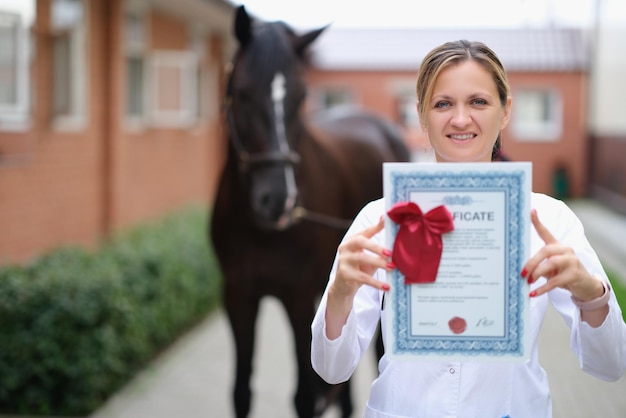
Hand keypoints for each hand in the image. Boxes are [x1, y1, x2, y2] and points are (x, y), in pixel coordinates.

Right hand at [325, 216, 393, 339]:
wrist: (343, 287)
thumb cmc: (360, 269)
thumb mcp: (370, 258)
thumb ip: (380, 250)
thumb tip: (396, 242)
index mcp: (352, 240)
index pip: (365, 231)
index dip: (376, 226)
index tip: (386, 220)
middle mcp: (345, 247)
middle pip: (359, 241)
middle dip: (375, 246)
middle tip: (389, 252)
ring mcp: (343, 260)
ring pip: (361, 258)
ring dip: (378, 262)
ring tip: (392, 267)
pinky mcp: (344, 274)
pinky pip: (362, 277)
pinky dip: (375, 283)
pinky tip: (386, 286)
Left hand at [521, 209, 603, 300]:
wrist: (585, 286)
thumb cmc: (563, 274)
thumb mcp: (550, 267)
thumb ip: (538, 264)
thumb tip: (519, 269)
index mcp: (557, 246)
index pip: (546, 232)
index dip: (537, 222)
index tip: (530, 211)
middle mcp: (565, 250)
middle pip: (546, 251)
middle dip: (532, 262)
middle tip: (522, 273)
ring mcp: (572, 261)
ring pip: (551, 264)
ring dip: (537, 273)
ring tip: (528, 281)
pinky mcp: (575, 274)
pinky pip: (556, 281)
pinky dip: (543, 288)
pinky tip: (533, 293)